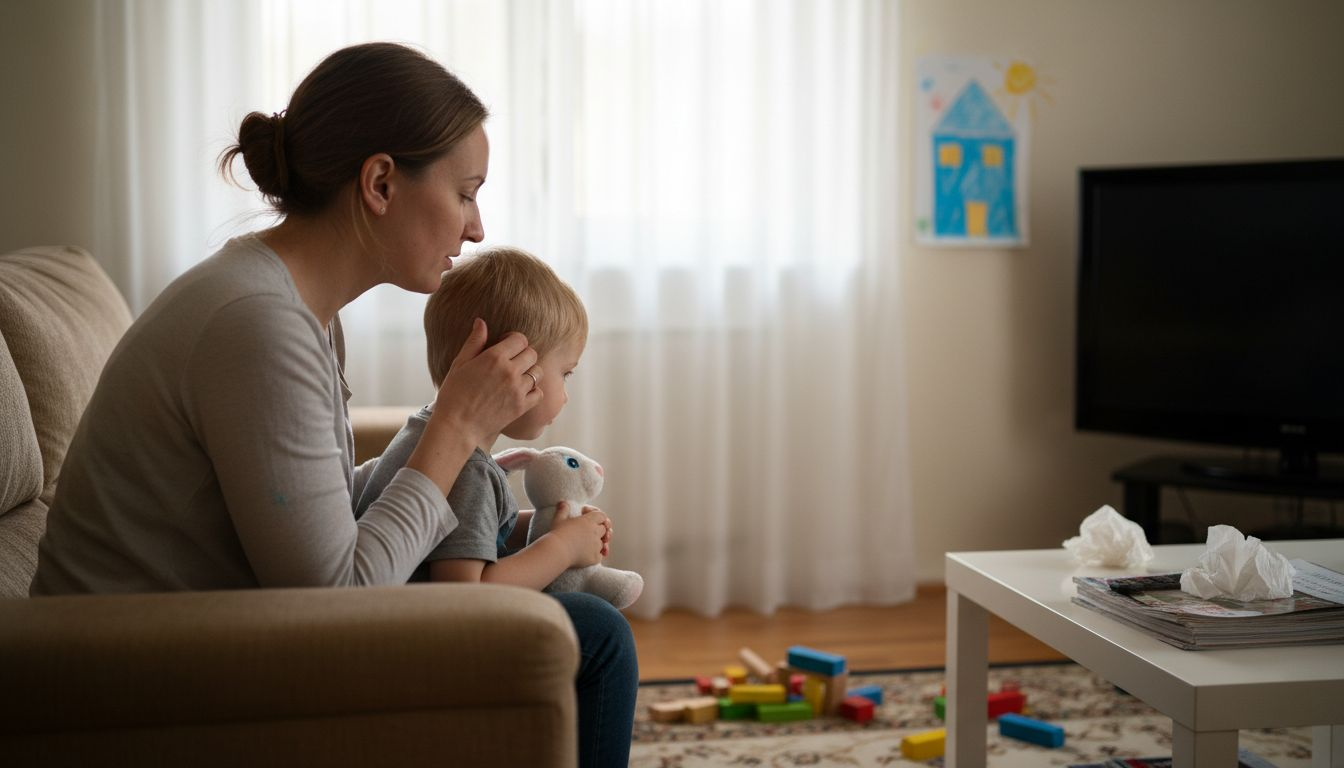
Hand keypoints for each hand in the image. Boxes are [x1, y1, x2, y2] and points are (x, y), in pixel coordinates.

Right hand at [429, 318, 540, 444]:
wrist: (457, 425)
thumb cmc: (454, 393)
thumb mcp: (460, 363)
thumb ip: (474, 342)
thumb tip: (481, 321)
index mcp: (494, 357)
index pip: (520, 339)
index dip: (514, 341)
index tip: (507, 347)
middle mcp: (509, 371)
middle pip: (532, 354)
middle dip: (523, 355)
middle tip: (512, 363)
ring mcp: (517, 389)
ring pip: (538, 372)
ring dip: (530, 373)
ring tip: (516, 378)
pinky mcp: (521, 406)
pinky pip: (539, 393)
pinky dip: (533, 391)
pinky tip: (520, 393)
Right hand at [550, 502, 608, 567]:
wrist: (556, 551)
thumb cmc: (557, 534)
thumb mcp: (559, 519)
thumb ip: (563, 509)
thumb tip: (563, 502)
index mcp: (589, 521)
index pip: (601, 516)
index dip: (596, 516)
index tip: (586, 517)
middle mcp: (595, 532)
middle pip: (604, 529)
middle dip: (598, 530)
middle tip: (588, 532)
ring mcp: (596, 546)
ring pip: (603, 543)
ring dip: (597, 543)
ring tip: (587, 543)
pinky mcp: (594, 558)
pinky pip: (600, 556)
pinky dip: (596, 555)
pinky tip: (588, 554)